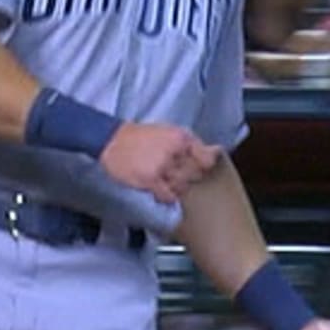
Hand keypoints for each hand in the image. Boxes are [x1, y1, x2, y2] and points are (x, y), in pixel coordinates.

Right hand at [99, 122, 220, 206]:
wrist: (113, 140)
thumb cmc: (141, 137)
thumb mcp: (169, 132)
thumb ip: (190, 144)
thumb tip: (216, 152)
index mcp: (181, 137)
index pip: (207, 159)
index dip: (203, 167)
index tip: (198, 170)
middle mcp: (175, 151)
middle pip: (195, 175)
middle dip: (188, 178)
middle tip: (176, 176)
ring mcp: (163, 165)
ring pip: (182, 186)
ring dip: (176, 188)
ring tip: (165, 182)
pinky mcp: (151, 179)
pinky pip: (168, 196)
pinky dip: (166, 197)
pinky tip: (159, 191)